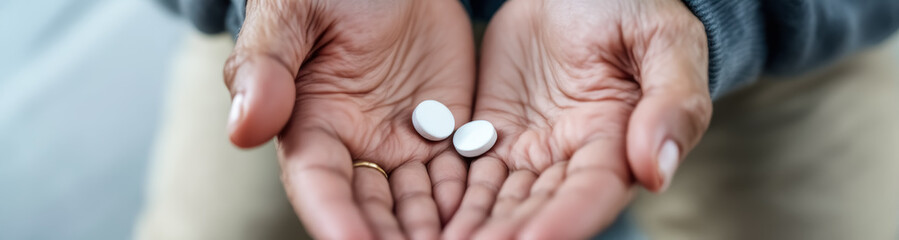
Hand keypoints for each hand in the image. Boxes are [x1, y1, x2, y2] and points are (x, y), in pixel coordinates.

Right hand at [222, 0, 474, 238]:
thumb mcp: (294, 14)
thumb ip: (267, 67)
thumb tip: (244, 129)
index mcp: (310, 125)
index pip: (320, 184)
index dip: (336, 218)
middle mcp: (356, 146)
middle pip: (371, 209)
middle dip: (391, 239)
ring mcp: (403, 143)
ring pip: (418, 205)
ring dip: (435, 231)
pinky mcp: (446, 132)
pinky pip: (460, 176)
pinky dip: (470, 201)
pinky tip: (484, 217)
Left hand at [444, 0, 711, 238]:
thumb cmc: (632, 8)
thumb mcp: (664, 42)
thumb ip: (672, 103)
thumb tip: (657, 171)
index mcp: (618, 140)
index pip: (591, 192)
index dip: (564, 218)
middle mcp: (571, 156)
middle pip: (538, 206)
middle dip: (507, 233)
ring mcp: (530, 148)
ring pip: (499, 198)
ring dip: (474, 225)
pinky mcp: (494, 133)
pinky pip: (469, 171)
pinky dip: (451, 197)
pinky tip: (429, 216)